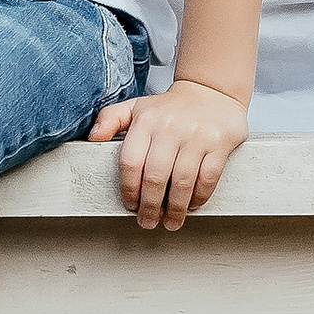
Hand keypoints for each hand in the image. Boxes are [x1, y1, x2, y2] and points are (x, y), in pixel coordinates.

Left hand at [98, 77, 248, 231]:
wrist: (211, 91)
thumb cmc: (170, 107)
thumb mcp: (136, 107)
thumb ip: (110, 119)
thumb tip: (93, 138)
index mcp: (146, 120)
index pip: (130, 162)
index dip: (129, 190)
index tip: (130, 205)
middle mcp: (170, 127)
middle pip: (155, 177)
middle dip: (149, 206)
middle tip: (148, 221)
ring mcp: (196, 135)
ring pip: (181, 181)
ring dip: (174, 208)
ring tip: (170, 221)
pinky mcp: (219, 143)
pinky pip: (207, 177)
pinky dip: (199, 197)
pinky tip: (192, 205)